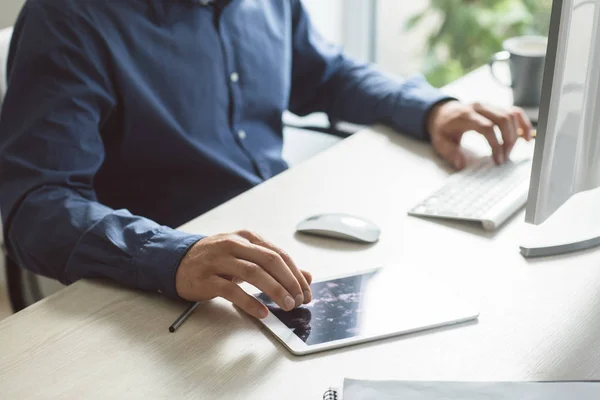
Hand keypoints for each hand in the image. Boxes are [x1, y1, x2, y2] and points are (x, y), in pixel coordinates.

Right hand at [175, 230, 312, 318]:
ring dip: (274, 290)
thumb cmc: (218, 260)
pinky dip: (249, 302)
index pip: (279, 254)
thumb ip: (276, 267)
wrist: (178, 262)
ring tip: (287, 305)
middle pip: (269, 260)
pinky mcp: (206, 278)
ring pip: (253, 272)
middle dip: (289, 281)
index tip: (306, 291)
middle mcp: (233, 244)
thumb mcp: (247, 257)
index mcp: (247, 237)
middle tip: (299, 300)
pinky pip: (231, 291)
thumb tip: (307, 278)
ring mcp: (218, 260)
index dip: (296, 274)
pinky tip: (262, 311)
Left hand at [426, 100, 533, 169]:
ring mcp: (489, 105)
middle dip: (508, 141)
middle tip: (505, 158)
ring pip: (511, 115)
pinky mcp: (495, 107)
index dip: (496, 144)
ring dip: (515, 135)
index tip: (498, 160)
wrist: (441, 113)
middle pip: (503, 120)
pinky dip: (523, 124)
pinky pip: (514, 112)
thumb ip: (450, 153)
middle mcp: (479, 107)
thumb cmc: (443, 129)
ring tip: (510, 151)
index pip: (487, 127)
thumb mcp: (439, 142)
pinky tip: (526, 137)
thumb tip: (461, 164)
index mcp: (465, 116)